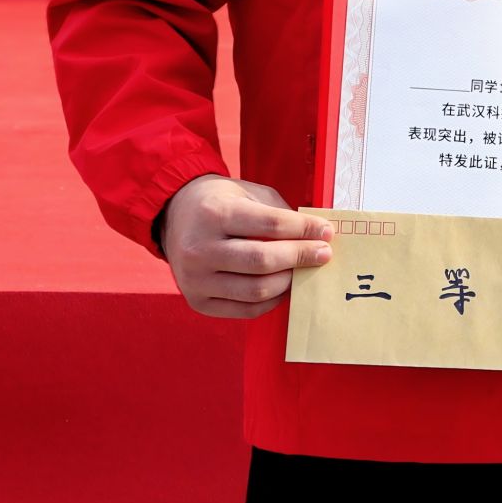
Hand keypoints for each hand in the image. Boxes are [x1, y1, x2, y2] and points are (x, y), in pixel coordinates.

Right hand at [160, 174, 333, 318]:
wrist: (174, 215)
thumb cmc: (220, 202)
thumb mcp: (248, 193)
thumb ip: (280, 213)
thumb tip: (316, 236)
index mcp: (215, 214)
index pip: (271, 225)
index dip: (304, 230)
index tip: (326, 232)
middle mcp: (200, 249)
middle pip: (263, 261)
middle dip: (300, 257)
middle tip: (323, 254)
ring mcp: (196, 279)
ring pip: (256, 290)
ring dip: (289, 282)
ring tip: (304, 271)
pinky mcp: (197, 302)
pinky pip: (245, 309)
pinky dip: (271, 301)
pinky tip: (284, 287)